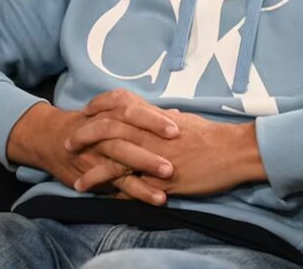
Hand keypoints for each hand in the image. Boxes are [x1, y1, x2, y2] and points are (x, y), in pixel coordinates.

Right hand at [5, 98, 178, 204]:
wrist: (53, 139)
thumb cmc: (92, 124)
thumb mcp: (113, 112)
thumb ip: (144, 114)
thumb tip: (177, 115)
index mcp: (112, 113)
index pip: (134, 112)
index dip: (154, 118)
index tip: (179, 125)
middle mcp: (103, 132)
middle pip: (127, 135)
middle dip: (150, 146)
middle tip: (174, 156)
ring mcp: (98, 153)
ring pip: (120, 160)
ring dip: (144, 170)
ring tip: (166, 182)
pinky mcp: (94, 174)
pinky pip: (114, 184)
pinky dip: (134, 192)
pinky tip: (154, 199)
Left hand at [67, 90, 266, 198]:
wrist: (232, 151)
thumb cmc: (213, 137)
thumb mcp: (187, 121)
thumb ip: (170, 119)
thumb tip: (166, 115)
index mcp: (155, 116)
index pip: (120, 103)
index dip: (99, 105)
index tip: (87, 110)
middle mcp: (150, 132)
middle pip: (108, 127)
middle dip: (85, 134)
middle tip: (69, 141)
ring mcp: (153, 154)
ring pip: (113, 156)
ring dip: (91, 168)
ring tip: (76, 180)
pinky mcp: (159, 176)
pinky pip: (130, 183)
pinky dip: (113, 191)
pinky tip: (103, 200)